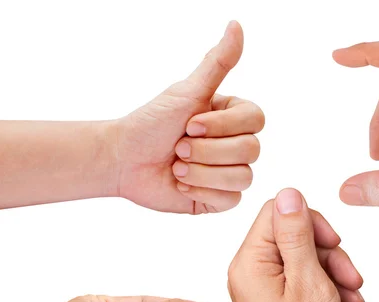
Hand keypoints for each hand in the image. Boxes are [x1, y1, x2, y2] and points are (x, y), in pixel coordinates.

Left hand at [114, 21, 263, 213]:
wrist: (123, 160)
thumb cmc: (151, 123)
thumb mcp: (187, 91)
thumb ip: (218, 63)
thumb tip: (236, 25)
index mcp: (232, 118)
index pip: (256, 121)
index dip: (223, 127)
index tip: (190, 123)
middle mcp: (235, 145)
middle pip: (251, 151)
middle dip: (206, 151)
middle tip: (178, 147)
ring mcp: (229, 173)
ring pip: (242, 177)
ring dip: (201, 172)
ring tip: (177, 167)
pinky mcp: (219, 199)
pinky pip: (230, 200)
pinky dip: (200, 191)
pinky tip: (181, 184)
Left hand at [228, 188, 363, 301]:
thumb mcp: (308, 281)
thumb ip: (297, 233)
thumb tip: (289, 192)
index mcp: (249, 262)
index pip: (277, 212)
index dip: (311, 221)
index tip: (335, 243)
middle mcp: (250, 270)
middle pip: (293, 233)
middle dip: (329, 251)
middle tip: (352, 278)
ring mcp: (263, 286)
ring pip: (304, 256)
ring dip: (334, 271)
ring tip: (353, 297)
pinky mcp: (275, 299)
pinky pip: (303, 276)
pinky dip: (328, 286)